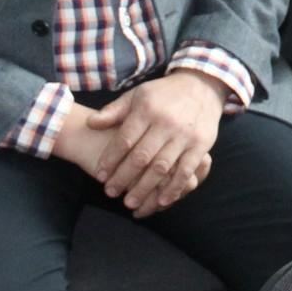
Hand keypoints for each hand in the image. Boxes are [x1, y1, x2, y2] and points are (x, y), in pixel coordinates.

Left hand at [85, 72, 226, 214]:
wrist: (201, 86)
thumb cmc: (162, 94)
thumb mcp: (137, 96)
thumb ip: (113, 111)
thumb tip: (90, 123)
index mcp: (147, 110)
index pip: (124, 139)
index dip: (110, 160)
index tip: (100, 176)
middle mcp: (166, 123)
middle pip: (141, 157)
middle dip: (123, 178)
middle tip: (110, 193)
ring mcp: (185, 135)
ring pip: (161, 167)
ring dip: (144, 188)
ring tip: (130, 204)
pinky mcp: (201, 145)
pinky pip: (186, 171)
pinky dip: (173, 188)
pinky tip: (161, 202)